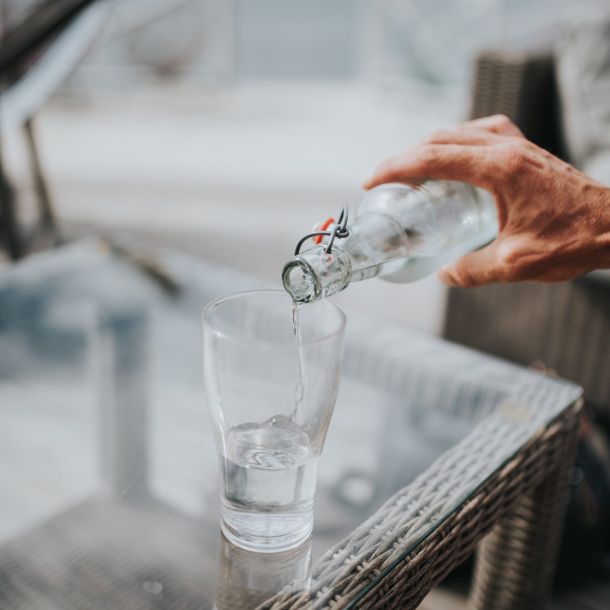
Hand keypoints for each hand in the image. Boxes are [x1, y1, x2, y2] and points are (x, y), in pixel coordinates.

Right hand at [363, 115, 609, 286]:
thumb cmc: (572, 240)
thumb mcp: (513, 264)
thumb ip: (471, 271)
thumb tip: (444, 274)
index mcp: (498, 169)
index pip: (432, 159)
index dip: (395, 168)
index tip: (372, 180)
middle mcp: (506, 147)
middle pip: (440, 139)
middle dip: (405, 157)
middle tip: (384, 180)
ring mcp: (517, 144)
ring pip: (459, 132)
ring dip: (429, 147)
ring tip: (412, 172)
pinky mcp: (525, 150)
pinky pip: (480, 134)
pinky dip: (455, 142)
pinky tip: (454, 161)